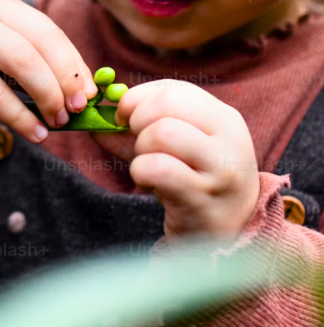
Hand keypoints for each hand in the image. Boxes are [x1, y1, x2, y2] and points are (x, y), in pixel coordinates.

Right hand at [0, 0, 98, 142]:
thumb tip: (76, 90)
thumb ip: (24, 57)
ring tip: (59, 122)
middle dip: (67, 77)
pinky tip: (35, 133)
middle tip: (79, 108)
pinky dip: (20, 116)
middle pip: (41, 40)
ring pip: (23, 63)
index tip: (90, 92)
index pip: (48, 29)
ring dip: (48, 96)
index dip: (73, 62)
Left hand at [89, 79, 259, 239]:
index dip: (139, 98)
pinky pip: (157, 168)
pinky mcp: (203, 200)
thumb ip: (139, 128)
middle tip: (136, 142)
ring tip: (146, 165)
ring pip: (162, 133)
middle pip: (166, 105)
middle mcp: (229, 141)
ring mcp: (220, 171)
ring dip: (140, 148)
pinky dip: (140, 171)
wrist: (227, 237)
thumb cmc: (194, 184)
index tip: (125, 116)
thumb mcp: (177, 148)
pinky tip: (148, 184)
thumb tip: (95, 120)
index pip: (174, 89)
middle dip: (137, 120)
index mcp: (225, 119)